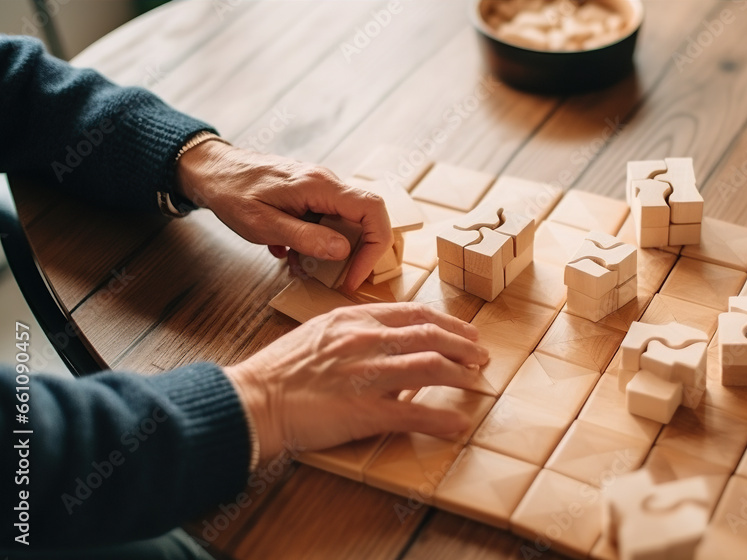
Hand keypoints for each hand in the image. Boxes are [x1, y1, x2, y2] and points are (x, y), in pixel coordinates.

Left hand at [176, 140, 391, 290]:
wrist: (210, 170)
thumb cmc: (231, 193)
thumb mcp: (264, 224)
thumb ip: (305, 237)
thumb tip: (343, 251)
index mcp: (320, 186)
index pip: (372, 210)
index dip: (374, 246)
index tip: (355, 275)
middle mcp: (326, 183)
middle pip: (364, 220)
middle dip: (352, 254)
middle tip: (331, 277)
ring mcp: (319, 189)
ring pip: (343, 224)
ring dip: (327, 251)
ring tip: (297, 265)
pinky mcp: (310, 196)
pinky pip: (326, 221)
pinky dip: (313, 243)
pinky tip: (287, 251)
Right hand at [222, 303, 489, 461]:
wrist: (252, 400)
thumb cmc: (279, 371)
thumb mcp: (318, 334)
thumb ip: (352, 333)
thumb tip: (383, 343)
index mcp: (353, 318)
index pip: (413, 312)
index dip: (446, 322)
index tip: (464, 332)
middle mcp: (365, 340)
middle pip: (430, 334)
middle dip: (463, 345)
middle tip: (481, 356)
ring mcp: (366, 374)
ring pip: (430, 366)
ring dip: (461, 374)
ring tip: (477, 381)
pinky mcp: (364, 410)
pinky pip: (414, 414)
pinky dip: (442, 419)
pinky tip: (458, 423)